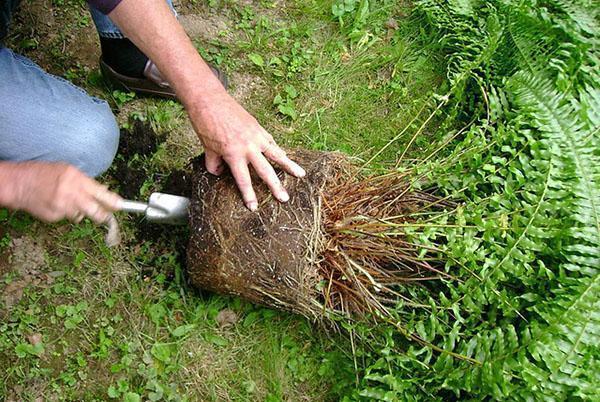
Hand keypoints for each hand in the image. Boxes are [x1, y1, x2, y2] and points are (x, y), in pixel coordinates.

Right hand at [8, 162, 122, 223]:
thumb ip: (85, 182)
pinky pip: (66, 217)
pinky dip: (64, 213)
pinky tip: (55, 204)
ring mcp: (62, 206)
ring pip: (80, 215)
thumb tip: (104, 192)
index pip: (101, 193)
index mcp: (76, 179)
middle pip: (96, 211)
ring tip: (66, 201)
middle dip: (103, 215)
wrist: (19, 184)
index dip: (113, 201)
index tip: (121, 206)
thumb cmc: (44, 174)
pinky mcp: (54, 216)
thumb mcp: (67, 171)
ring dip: (78, 211)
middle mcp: (71, 193)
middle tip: (105, 216)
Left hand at [189, 92, 305, 210]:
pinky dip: (278, 149)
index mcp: (233, 154)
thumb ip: (214, 163)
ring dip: (289, 165)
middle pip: (265, 171)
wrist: (210, 101)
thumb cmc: (206, 124)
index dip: (249, 195)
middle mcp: (248, 147)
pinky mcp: (258, 128)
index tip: (254, 207)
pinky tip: (285, 156)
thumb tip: (220, 172)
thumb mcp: (207, 148)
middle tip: (285, 198)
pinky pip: (271, 141)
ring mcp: (256, 136)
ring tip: (301, 174)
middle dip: (275, 186)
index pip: (243, 180)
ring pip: (276, 154)